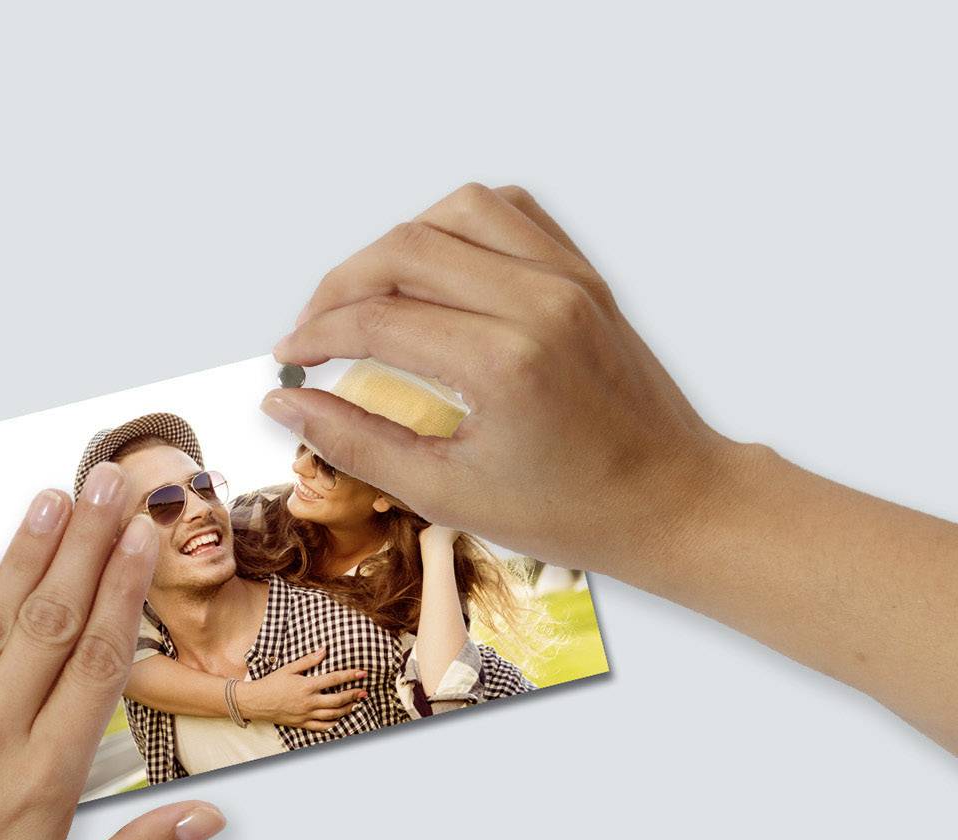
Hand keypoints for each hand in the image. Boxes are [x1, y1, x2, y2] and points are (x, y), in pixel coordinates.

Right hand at [235, 645, 368, 731]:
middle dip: (353, 695)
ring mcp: (306, 714)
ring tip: (356, 704)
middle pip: (338, 700)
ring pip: (333, 715)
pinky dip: (333, 724)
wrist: (256, 702)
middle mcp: (309, 702)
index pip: (334, 680)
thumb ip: (308, 660)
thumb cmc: (272, 683)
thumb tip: (324, 650)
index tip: (363, 673)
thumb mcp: (289, 668)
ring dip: (347, 709)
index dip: (350, 675)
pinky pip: (322, 727)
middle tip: (364, 692)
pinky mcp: (302, 723)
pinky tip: (340, 719)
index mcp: (307, 686)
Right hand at [263, 182, 749, 577]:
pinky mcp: (584, 273)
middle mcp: (538, 302)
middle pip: (404, 251)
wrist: (672, 499)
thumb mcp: (449, 494)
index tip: (288, 361)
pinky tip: (434, 266)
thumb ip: (357, 443)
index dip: (316, 336)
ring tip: (367, 294)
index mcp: (504, 363)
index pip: (378, 320)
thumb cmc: (574, 510)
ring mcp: (567, 278)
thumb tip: (285, 406)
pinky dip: (457, 224)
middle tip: (312, 332)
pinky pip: (509, 212)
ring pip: (454, 212)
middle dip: (340, 287)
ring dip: (395, 244)